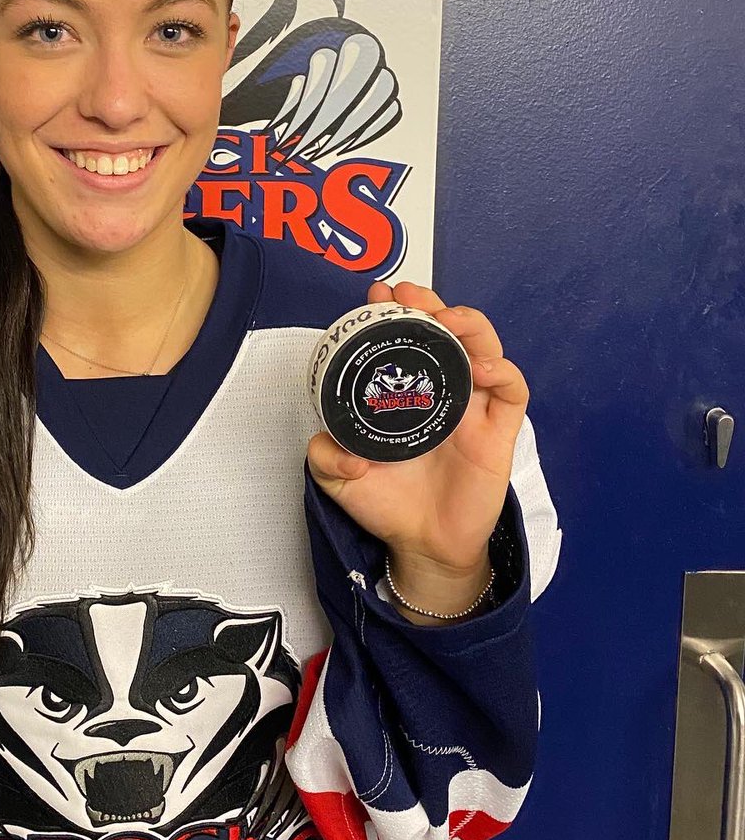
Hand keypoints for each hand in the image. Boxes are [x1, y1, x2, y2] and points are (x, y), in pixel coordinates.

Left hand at [307, 281, 529, 612]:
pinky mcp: (499, 432)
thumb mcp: (338, 479)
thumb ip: (326, 456)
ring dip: (470, 325)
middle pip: (447, 331)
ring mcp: (472, 408)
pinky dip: (503, 372)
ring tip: (448, 319)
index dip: (394, 310)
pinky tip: (482, 368)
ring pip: (485, 348)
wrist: (421, 545)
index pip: (404, 339)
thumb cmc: (386, 504)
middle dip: (431, 304)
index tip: (378, 294)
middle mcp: (441, 391)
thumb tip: (337, 444)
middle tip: (410, 295)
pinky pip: (512, 392)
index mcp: (406, 393)